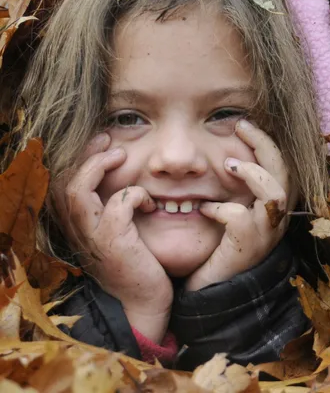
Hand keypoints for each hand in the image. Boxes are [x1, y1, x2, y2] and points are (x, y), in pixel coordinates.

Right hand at [58, 133, 172, 342]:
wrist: (143, 304)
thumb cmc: (137, 266)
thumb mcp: (121, 233)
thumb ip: (115, 209)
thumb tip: (127, 180)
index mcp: (79, 227)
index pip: (64, 184)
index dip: (80, 159)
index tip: (103, 143)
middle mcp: (79, 231)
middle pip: (64, 181)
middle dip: (86, 154)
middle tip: (110, 141)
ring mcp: (93, 236)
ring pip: (78, 189)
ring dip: (100, 166)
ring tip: (122, 156)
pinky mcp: (114, 242)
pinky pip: (119, 203)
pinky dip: (136, 194)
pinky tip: (150, 203)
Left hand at [185, 120, 295, 290]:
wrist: (212, 293)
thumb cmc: (218, 249)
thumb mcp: (229, 212)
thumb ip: (230, 188)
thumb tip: (218, 155)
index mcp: (272, 207)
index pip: (280, 165)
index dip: (265, 141)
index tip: (242, 123)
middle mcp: (275, 219)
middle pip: (283, 172)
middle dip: (264, 144)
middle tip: (240, 126)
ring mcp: (264, 234)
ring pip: (273, 194)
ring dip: (253, 174)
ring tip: (229, 165)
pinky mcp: (246, 248)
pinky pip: (239, 219)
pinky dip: (221, 209)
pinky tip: (205, 210)